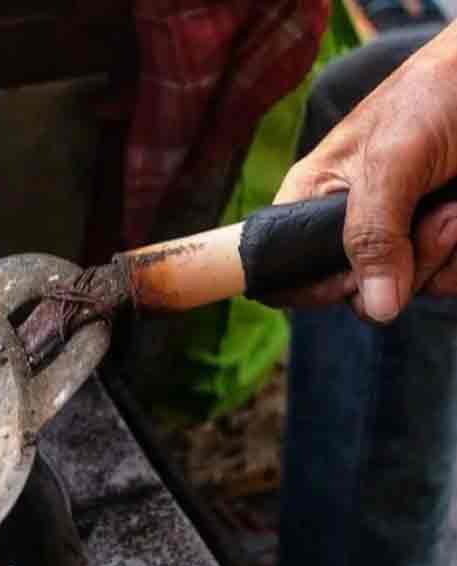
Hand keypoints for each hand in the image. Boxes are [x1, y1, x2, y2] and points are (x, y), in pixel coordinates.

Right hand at [272, 23, 456, 322]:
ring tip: (453, 203)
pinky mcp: (437, 242)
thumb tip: (378, 309)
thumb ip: (373, 233)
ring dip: (445, 255)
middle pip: (361, 293)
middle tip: (435, 215)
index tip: (358, 273)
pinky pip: (447, 280)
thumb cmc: (431, 97)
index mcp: (310, 202)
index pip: (285, 274)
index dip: (318, 288)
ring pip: (412, 290)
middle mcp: (349, 228)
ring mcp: (397, 237)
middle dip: (406, 263)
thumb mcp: (391, 161)